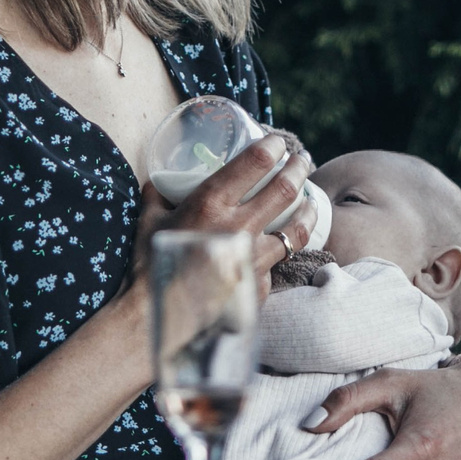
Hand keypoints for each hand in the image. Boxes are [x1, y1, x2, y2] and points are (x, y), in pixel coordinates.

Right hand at [132, 132, 313, 280]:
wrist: (160, 317)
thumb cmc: (151, 266)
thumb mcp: (149, 221)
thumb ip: (157, 197)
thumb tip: (158, 182)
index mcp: (211, 204)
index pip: (255, 162)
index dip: (272, 146)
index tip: (278, 142)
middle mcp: (239, 227)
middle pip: (284, 188)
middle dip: (298, 168)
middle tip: (302, 159)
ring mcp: (254, 259)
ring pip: (297, 229)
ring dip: (309, 209)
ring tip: (312, 201)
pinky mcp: (259, 286)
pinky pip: (276, 265)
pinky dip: (280, 254)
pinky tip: (282, 249)